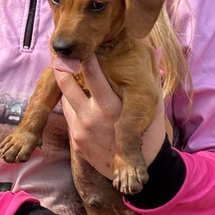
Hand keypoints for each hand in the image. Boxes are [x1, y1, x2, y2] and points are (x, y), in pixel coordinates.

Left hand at [55, 56, 167, 180]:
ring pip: (65, 98)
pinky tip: (79, 101)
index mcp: (111, 107)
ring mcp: (80, 131)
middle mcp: (91, 118)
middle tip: (59, 51)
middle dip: (61, 65)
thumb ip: (150, 77)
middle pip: (65, 82)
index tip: (78, 43)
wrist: (141, 171)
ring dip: (67, 87)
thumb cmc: (149, 134)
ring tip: (68, 73)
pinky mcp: (76, 142)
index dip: (83, 54)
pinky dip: (73, 107)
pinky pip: (69, 117)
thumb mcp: (152, 106)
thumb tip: (154, 48)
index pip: (91, 72)